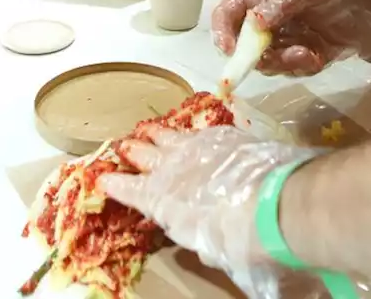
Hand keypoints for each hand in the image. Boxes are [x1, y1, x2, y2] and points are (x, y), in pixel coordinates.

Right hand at [100, 126, 326, 298]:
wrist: (268, 202)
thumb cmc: (231, 235)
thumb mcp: (200, 241)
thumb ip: (185, 226)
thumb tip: (186, 221)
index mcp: (158, 197)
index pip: (127, 189)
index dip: (113, 184)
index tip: (102, 180)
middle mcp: (169, 166)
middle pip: (142, 154)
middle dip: (131, 151)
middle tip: (124, 146)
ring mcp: (194, 146)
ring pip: (166, 134)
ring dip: (154, 133)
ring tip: (146, 129)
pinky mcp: (220, 135)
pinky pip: (196, 130)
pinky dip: (188, 132)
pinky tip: (190, 132)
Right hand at [212, 0, 370, 75]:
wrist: (364, 10)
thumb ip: (280, 3)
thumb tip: (254, 23)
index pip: (226, 14)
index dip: (221, 32)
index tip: (230, 50)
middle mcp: (262, 23)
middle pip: (241, 46)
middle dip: (256, 57)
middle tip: (274, 59)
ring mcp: (279, 44)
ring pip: (265, 64)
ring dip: (283, 63)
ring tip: (306, 54)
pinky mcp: (296, 60)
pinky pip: (289, 72)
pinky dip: (302, 67)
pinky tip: (317, 56)